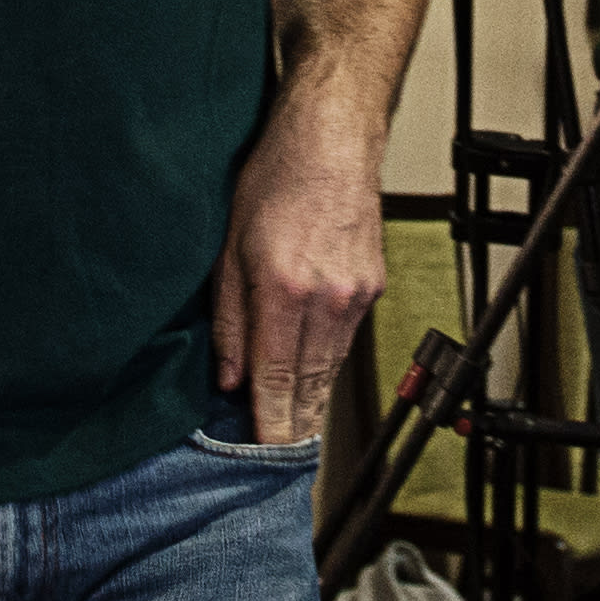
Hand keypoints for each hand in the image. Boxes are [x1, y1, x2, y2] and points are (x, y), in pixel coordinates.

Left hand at [213, 105, 384, 448]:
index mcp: (285, 289)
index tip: (263, 453)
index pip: (276, 378)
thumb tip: (228, 374)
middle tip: (280, 463)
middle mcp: (327, 298)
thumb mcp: (227, 245)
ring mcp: (355, 293)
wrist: (332, 137)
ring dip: (313, 402)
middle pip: (310, 383)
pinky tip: (315, 380)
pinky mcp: (372, 285)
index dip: (269, 422)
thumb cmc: (275, 177)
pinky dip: (328, 364)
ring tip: (296, 434)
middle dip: (294, 425)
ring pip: (331, 366)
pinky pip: (345, 339)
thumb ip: (227, 317)